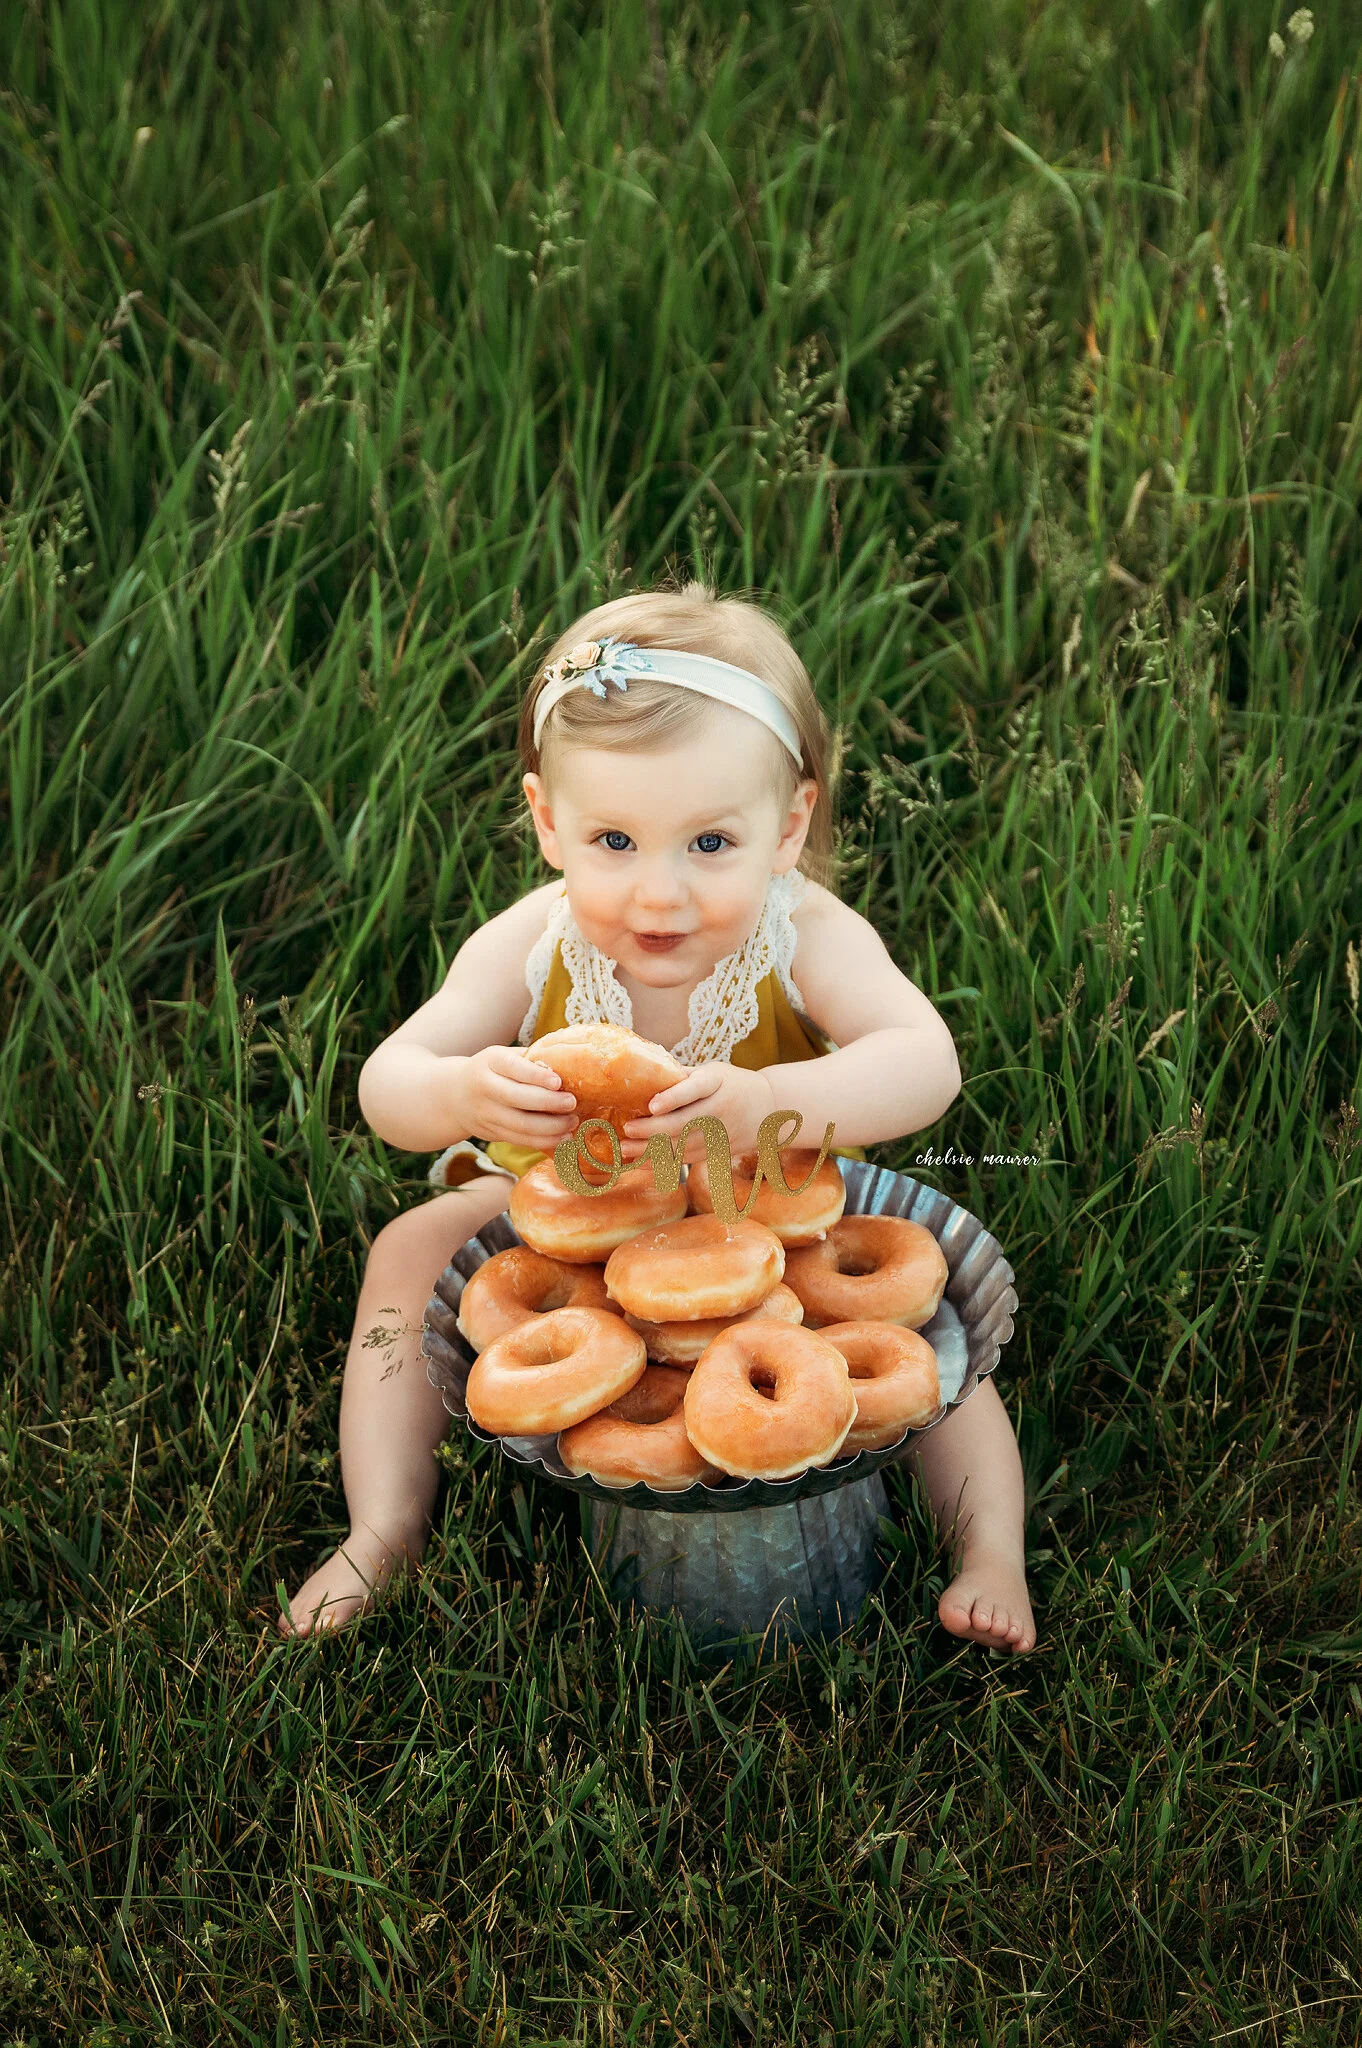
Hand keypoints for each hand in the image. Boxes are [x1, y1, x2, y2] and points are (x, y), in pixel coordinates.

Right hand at [446, 1044, 579, 1150]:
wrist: (456, 1095)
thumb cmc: (494, 1070)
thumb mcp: (504, 1056)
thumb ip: (531, 1060)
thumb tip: (569, 1066)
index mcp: (491, 1062)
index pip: (513, 1068)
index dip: (536, 1076)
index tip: (558, 1082)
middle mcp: (485, 1088)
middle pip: (516, 1099)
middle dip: (548, 1103)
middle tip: (572, 1103)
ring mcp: (487, 1114)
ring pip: (520, 1125)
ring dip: (550, 1127)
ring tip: (572, 1123)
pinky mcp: (493, 1133)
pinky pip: (520, 1140)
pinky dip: (543, 1141)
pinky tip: (562, 1138)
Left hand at [620, 1062, 776, 1165]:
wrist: (770, 1108)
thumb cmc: (732, 1084)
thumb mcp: (714, 1071)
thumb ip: (683, 1077)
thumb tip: (643, 1077)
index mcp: (718, 1081)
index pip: (696, 1088)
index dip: (674, 1097)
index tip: (651, 1105)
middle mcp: (721, 1108)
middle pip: (685, 1123)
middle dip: (653, 1130)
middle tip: (627, 1130)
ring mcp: (721, 1133)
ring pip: (683, 1146)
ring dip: (652, 1150)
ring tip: (625, 1149)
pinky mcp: (718, 1151)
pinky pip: (687, 1159)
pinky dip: (663, 1162)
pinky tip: (642, 1162)